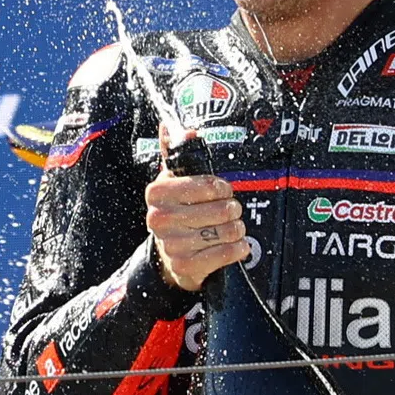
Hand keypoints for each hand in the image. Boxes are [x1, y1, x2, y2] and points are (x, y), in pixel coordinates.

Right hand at [145, 127, 248, 290]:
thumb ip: (177, 153)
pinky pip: (227, 253)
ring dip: (236, 229)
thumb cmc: (179, 211)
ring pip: (226, 231)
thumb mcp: (176, 181)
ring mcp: (171, 245)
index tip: (221, 190)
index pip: (204, 184)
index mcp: (156, 193)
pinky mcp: (185, 267)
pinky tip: (234, 245)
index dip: (220, 187)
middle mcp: (159, 219)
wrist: (170, 255)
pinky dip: (238, 248)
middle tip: (229, 211)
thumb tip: (175, 128)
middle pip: (220, 209)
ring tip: (231, 228)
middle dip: (232, 209)